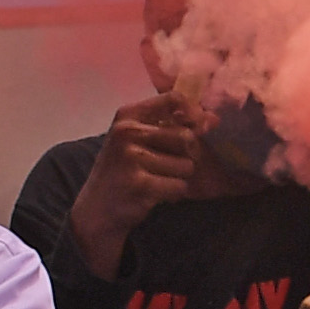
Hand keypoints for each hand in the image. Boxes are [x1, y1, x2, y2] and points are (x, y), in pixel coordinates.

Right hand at [68, 97, 199, 275]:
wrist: (96, 209)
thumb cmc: (122, 170)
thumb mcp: (136, 140)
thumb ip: (171, 126)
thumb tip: (213, 119)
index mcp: (127, 116)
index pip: (174, 99)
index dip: (194, 113)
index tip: (195, 128)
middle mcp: (127, 132)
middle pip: (186, 137)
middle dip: (185, 155)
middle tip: (165, 166)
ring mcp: (131, 158)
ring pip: (186, 165)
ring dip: (178, 177)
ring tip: (156, 181)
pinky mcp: (140, 184)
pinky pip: (180, 186)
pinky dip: (173, 194)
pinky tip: (154, 194)